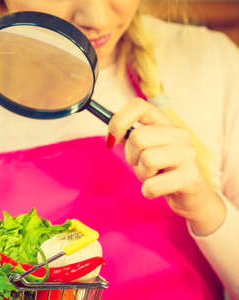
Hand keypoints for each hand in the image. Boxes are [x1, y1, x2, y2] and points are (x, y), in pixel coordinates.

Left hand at [108, 98, 225, 235]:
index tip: (111, 140)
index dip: (118, 121)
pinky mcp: (190, 177)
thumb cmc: (163, 170)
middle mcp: (179, 134)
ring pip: (146, 160)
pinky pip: (152, 185)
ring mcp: (188, 154)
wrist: (191, 196)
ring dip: (142, 174)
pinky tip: (160, 189)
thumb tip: (110, 132)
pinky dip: (148, 191)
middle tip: (141, 165)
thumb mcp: (144, 150)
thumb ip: (127, 138)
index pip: (138, 106)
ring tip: (154, 176)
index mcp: (165, 123)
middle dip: (131, 156)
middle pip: (138, 137)